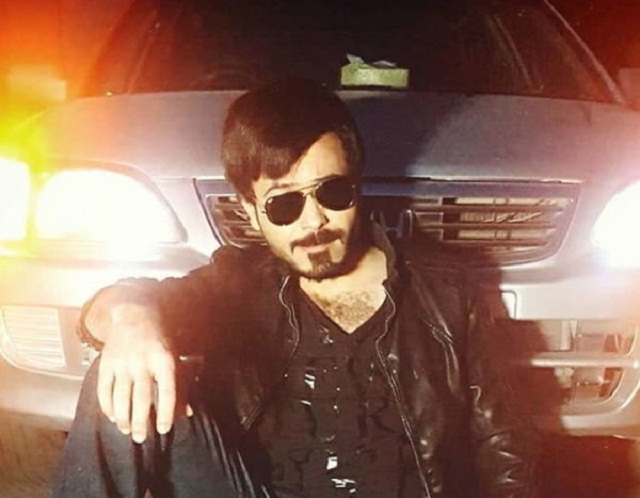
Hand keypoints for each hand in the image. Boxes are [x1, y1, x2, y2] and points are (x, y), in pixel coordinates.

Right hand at [95, 303, 190, 442]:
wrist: (135, 315)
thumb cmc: (160, 342)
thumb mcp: (175, 359)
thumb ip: (180, 386)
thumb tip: (185, 413)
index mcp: (164, 360)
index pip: (167, 391)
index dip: (165, 412)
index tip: (163, 429)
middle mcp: (142, 361)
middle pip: (141, 399)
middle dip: (141, 422)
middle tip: (141, 439)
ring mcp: (122, 362)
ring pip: (120, 398)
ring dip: (123, 418)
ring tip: (127, 430)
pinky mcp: (106, 363)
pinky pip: (104, 391)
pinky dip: (107, 407)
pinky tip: (113, 417)